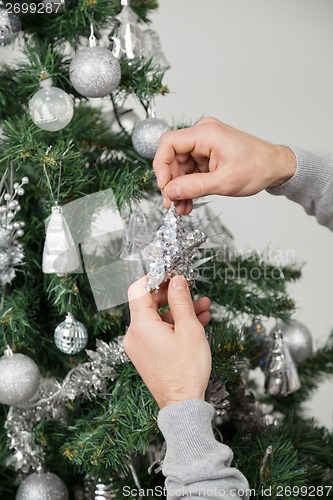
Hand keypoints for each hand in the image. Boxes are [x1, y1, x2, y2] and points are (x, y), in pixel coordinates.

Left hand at [124, 275, 211, 408]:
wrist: (183, 406)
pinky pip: (158, 332)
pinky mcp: (146, 355)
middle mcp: (134, 335)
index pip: (138, 290)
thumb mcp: (188, 329)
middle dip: (173, 295)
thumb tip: (177, 280)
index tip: (171, 273)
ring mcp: (139, 346)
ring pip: (158, 318)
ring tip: (204, 307)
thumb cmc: (186, 370)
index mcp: (140, 326)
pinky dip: (174, 325)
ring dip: (179, 311)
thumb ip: (181, 301)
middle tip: (192, 289)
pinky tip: (197, 321)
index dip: (154, 278)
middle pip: (149, 303)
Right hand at [153, 116, 295, 213]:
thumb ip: (194, 187)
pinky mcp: (208, 153)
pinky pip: (191, 169)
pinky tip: (189, 201)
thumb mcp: (224, 182)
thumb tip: (170, 191)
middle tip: (172, 204)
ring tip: (182, 208)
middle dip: (172, 182)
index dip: (161, 166)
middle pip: (173, 157)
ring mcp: (205, 143)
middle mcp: (203, 134)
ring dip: (180, 188)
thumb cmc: (258, 168)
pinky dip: (189, 186)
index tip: (165, 187)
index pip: (169, 143)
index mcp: (206, 133)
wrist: (276, 167)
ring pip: (180, 166)